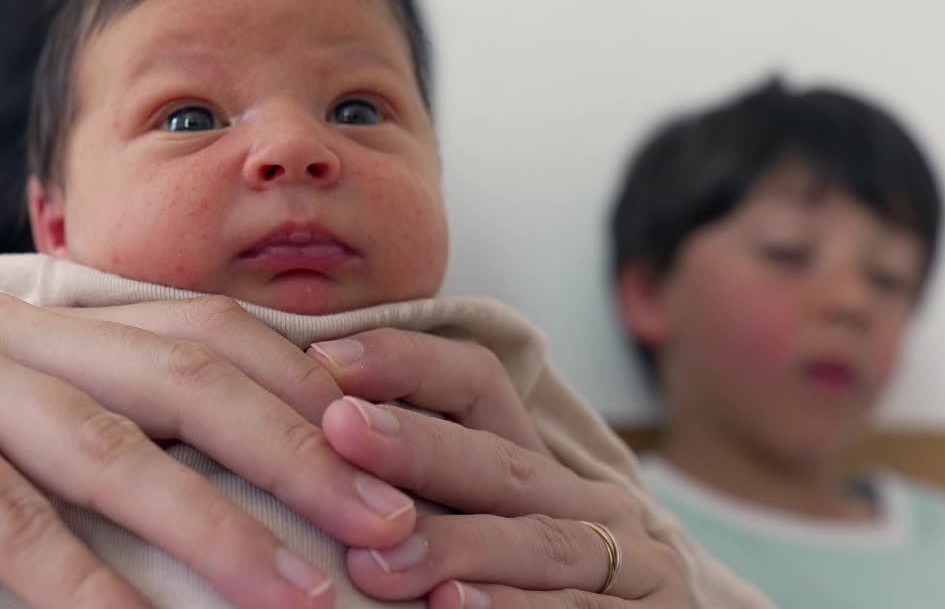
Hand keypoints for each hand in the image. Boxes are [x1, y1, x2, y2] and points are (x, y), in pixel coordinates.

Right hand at [0, 294, 414, 608]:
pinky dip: (85, 586)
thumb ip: (140, 459)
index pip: (216, 337)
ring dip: (214, 528)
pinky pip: (6, 517)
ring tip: (300, 598)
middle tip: (382, 527)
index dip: (310, 392)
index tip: (388, 464)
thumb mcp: (49, 465)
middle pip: (184, 379)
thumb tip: (281, 513)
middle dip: (295, 455)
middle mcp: (17, 331)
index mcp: (67, 327)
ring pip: (105, 447)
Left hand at [311, 329, 692, 606]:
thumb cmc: (522, 596)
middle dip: (417, 445)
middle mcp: (590, 502)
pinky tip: (454, 606)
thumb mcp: (480, 533)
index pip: (478, 385)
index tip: (324, 361)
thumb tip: (311, 445)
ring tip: (377, 561)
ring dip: (457, 545)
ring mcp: (633, 563)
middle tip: (340, 430)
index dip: (406, 363)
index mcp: (538, 467)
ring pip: (540, 541)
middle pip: (500, 462)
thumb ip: (419, 497)